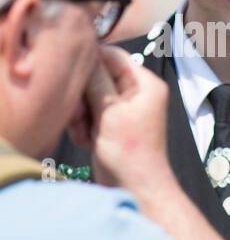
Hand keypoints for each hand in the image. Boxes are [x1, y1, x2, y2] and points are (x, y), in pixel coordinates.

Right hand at [84, 47, 175, 199]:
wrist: (135, 188)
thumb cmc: (132, 155)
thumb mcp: (111, 113)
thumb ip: (96, 81)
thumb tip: (86, 52)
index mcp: (145, 83)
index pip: (111, 55)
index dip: (89, 65)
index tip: (75, 83)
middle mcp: (136, 92)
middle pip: (95, 75)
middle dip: (82, 96)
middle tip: (81, 118)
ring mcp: (122, 107)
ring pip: (87, 94)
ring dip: (79, 113)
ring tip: (84, 133)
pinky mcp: (110, 122)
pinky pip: (87, 111)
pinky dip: (82, 124)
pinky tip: (86, 140)